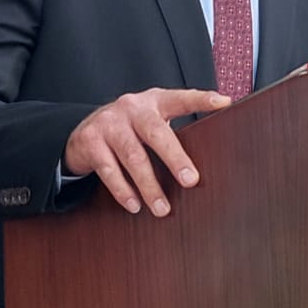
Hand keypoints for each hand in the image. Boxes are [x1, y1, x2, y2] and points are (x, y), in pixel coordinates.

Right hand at [63, 88, 230, 215]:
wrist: (83, 131)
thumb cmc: (130, 129)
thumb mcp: (151, 121)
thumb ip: (172, 132)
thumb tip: (207, 158)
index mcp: (153, 101)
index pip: (181, 98)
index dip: (202, 99)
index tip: (224, 103)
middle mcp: (132, 108)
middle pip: (156, 133)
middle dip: (175, 158)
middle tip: (191, 181)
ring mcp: (109, 123)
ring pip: (133, 157)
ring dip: (149, 186)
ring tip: (162, 208)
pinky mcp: (90, 142)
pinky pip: (109, 170)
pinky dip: (123, 190)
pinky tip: (135, 205)